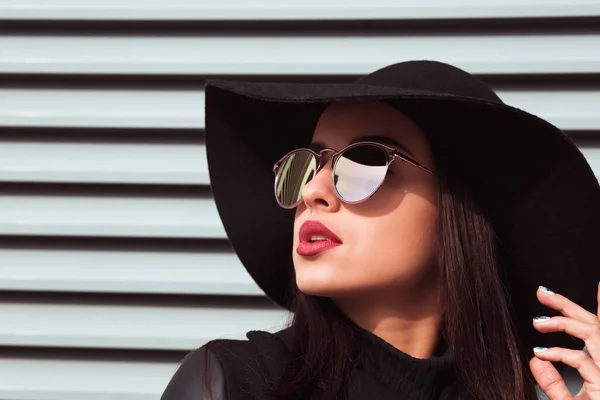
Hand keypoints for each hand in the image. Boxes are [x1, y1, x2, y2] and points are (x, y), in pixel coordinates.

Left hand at [530, 283, 599, 398]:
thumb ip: (554, 383)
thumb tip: (534, 361)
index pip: (598, 328)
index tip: (595, 284)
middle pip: (593, 324)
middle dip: (566, 304)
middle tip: (541, 292)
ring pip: (591, 334)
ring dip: (562, 323)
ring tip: (537, 322)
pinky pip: (583, 362)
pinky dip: (561, 355)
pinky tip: (541, 354)